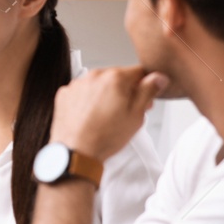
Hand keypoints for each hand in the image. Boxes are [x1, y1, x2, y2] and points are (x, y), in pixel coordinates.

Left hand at [49, 66, 169, 161]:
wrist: (76, 152)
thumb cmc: (105, 137)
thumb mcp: (136, 115)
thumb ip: (148, 91)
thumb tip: (158, 77)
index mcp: (114, 78)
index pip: (139, 72)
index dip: (145, 86)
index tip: (144, 98)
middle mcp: (94, 76)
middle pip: (117, 77)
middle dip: (125, 91)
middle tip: (126, 111)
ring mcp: (77, 84)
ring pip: (99, 84)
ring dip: (106, 95)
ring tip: (107, 117)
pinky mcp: (65, 93)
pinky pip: (83, 91)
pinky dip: (88, 100)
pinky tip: (92, 116)